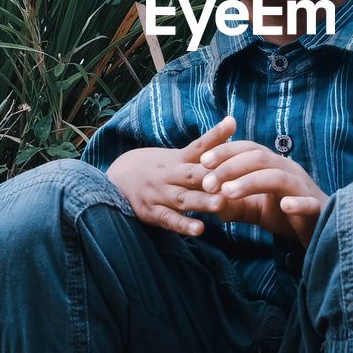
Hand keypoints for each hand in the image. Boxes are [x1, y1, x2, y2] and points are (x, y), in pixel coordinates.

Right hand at [105, 117, 240, 236]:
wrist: (118, 177)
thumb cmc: (159, 166)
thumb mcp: (178, 154)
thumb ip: (206, 145)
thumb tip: (233, 122)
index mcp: (177, 159)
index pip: (198, 145)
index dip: (215, 135)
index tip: (231, 123)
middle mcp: (168, 174)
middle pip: (192, 174)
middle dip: (212, 177)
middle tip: (233, 179)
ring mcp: (159, 194)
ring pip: (182, 198)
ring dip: (202, 201)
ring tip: (220, 204)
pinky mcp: (152, 213)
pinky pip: (168, 220)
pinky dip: (183, 225)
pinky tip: (199, 229)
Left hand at [198, 115, 327, 249]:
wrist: (319, 231)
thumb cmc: (284, 215)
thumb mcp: (253, 208)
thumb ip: (232, 204)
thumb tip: (208, 201)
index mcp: (273, 165)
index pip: (248, 149)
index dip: (225, 152)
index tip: (202, 161)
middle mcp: (288, 170)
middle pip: (259, 157)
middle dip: (230, 167)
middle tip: (208, 182)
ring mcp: (303, 189)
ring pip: (278, 177)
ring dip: (251, 182)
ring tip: (227, 192)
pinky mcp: (316, 209)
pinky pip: (308, 203)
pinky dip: (297, 203)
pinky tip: (284, 206)